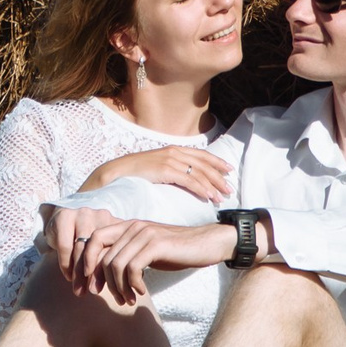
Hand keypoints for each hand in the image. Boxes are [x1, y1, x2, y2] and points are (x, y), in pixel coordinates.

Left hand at [45, 207, 235, 302]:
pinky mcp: (156, 244)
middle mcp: (132, 226)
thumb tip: (101, 276)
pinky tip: (141, 292)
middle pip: (100, 255)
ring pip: (115, 264)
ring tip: (128, 299)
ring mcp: (144, 234)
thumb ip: (125, 256)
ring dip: (119, 287)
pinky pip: (132, 268)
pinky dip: (133, 284)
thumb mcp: (145, 252)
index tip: (87, 286)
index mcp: (126, 226)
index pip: (93, 240)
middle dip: (99, 281)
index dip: (85, 264)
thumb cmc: (175, 251)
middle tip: (107, 298)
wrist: (206, 244)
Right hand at [77, 146, 234, 202]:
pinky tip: (208, 196)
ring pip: (199, 172)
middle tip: (230, 188)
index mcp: (173, 149)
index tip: (228, 170)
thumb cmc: (135, 174)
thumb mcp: (156, 168)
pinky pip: (188, 180)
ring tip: (222, 197)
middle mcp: (174, 152)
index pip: (201, 155)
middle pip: (204, 163)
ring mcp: (169, 160)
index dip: (217, 162)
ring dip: (213, 185)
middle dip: (219, 176)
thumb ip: (171, 170)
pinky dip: (201, 188)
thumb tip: (184, 178)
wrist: (115, 173)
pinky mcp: (165, 170)